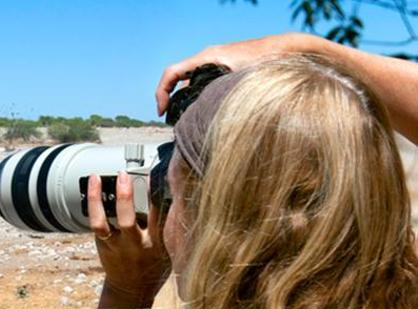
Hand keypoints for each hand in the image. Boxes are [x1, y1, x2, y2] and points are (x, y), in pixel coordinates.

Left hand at [88, 172, 168, 305]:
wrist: (132, 291)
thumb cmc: (155, 265)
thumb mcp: (170, 248)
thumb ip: (169, 226)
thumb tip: (173, 194)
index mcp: (157, 245)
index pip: (160, 217)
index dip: (159, 196)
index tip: (159, 176)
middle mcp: (135, 245)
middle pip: (128, 221)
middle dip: (125, 197)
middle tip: (124, 175)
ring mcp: (116, 246)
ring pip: (103, 223)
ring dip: (97, 200)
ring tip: (96, 178)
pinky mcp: (103, 244)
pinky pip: (96, 224)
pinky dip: (93, 204)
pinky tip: (93, 186)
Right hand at [155, 33, 317, 115]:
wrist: (286, 49)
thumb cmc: (267, 60)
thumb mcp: (242, 80)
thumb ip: (224, 95)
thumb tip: (208, 117)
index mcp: (207, 58)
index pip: (171, 73)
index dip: (161, 92)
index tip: (162, 111)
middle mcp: (208, 58)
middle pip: (177, 78)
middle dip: (170, 99)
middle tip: (170, 120)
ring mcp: (215, 62)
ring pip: (189, 81)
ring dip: (184, 99)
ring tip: (186, 120)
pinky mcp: (223, 69)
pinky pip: (201, 82)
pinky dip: (196, 96)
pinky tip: (204, 112)